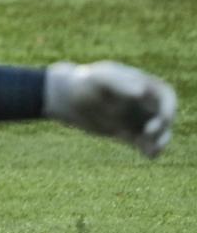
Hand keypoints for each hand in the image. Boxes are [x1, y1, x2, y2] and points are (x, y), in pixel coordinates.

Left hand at [45, 60, 176, 157]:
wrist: (63, 97)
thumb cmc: (81, 83)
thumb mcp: (97, 80)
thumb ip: (118, 83)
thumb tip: (141, 92)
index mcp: (138, 82)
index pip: (166, 94)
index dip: (169, 108)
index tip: (160, 119)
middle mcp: (140, 101)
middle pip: (165, 115)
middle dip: (163, 127)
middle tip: (147, 134)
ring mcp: (134, 116)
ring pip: (158, 132)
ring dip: (160, 142)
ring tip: (146, 148)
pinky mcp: (126, 132)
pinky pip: (146, 144)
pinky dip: (150, 150)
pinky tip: (144, 153)